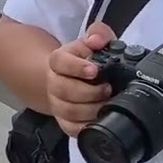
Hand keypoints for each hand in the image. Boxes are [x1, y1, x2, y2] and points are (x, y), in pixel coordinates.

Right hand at [46, 21, 116, 136]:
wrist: (75, 80)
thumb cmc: (88, 60)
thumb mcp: (95, 42)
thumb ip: (98, 33)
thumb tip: (96, 40)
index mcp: (59, 61)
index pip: (59, 62)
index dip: (76, 67)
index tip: (94, 70)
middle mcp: (54, 82)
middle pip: (63, 89)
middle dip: (88, 91)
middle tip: (108, 88)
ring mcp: (57, 103)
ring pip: (67, 110)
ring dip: (90, 109)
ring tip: (107, 103)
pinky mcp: (63, 121)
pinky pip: (70, 128)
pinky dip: (86, 126)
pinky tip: (100, 119)